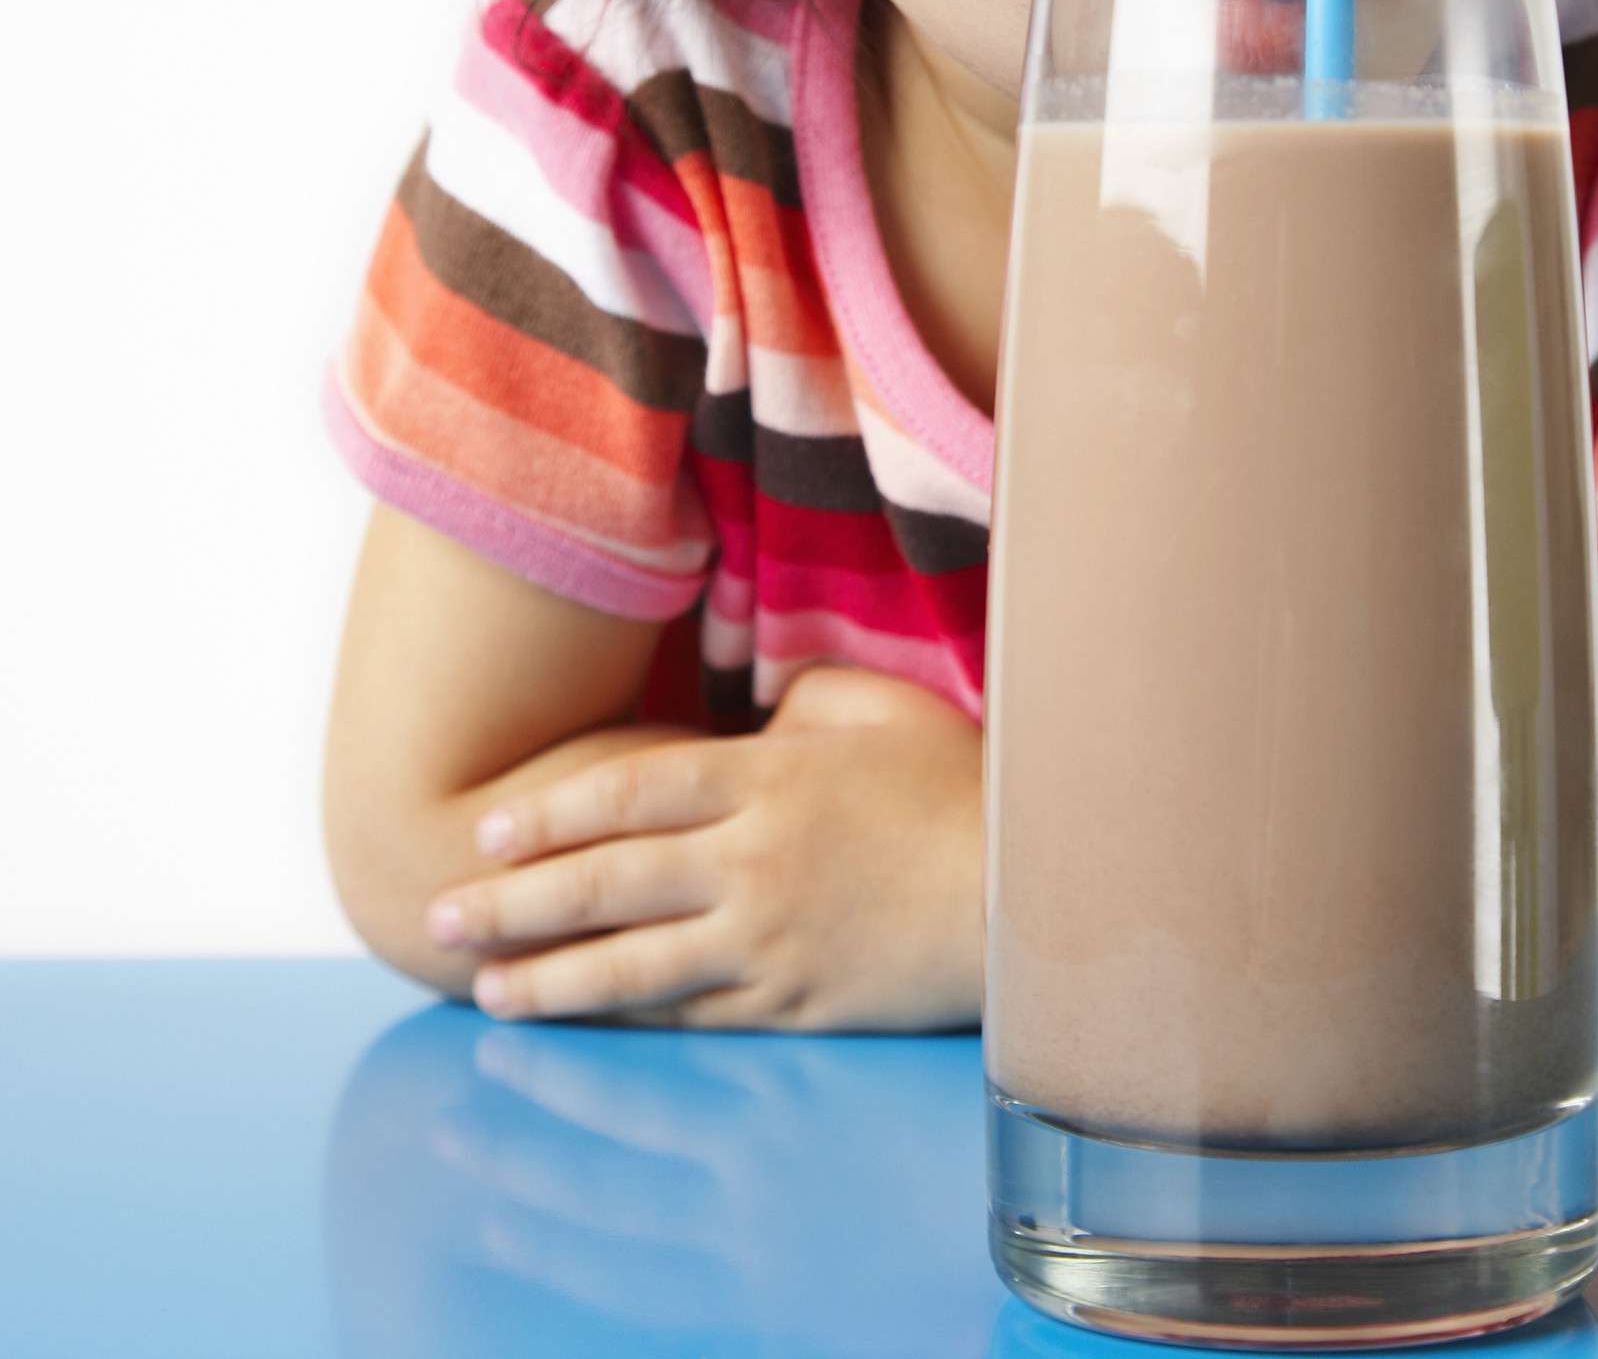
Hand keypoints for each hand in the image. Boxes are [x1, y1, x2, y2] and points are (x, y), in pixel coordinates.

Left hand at [423, 664, 984, 1031]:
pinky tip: (588, 1023)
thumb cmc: (958, 780)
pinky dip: (632, 1021)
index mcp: (767, 779)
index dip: (549, 813)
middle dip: (513, 904)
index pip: (629, 793)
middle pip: (607, 884)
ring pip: (634, 966)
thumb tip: (751, 718)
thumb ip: (799, 702)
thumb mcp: (878, 705)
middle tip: (440, 920)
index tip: (485, 830)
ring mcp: (771, 940)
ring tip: (489, 992)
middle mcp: (752, 862)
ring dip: (549, 980)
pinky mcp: (798, 1001)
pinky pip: (695, 1015)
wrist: (1030, 885)